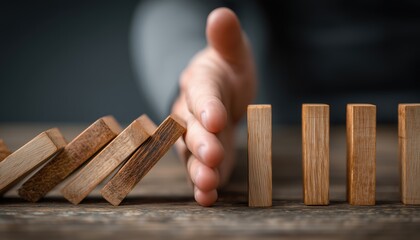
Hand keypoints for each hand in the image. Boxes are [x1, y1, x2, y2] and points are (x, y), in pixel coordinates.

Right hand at [171, 7, 256, 205]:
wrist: (219, 92)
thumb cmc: (227, 71)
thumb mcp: (232, 53)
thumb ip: (226, 39)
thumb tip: (221, 15)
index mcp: (200, 84)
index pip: (201, 93)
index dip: (206, 105)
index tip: (215, 117)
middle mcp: (191, 112)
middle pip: (192, 128)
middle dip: (201, 143)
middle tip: (212, 156)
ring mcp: (196, 137)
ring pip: (192, 154)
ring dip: (200, 170)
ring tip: (207, 187)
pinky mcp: (204, 156)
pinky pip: (202, 169)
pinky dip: (205, 184)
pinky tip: (209, 198)